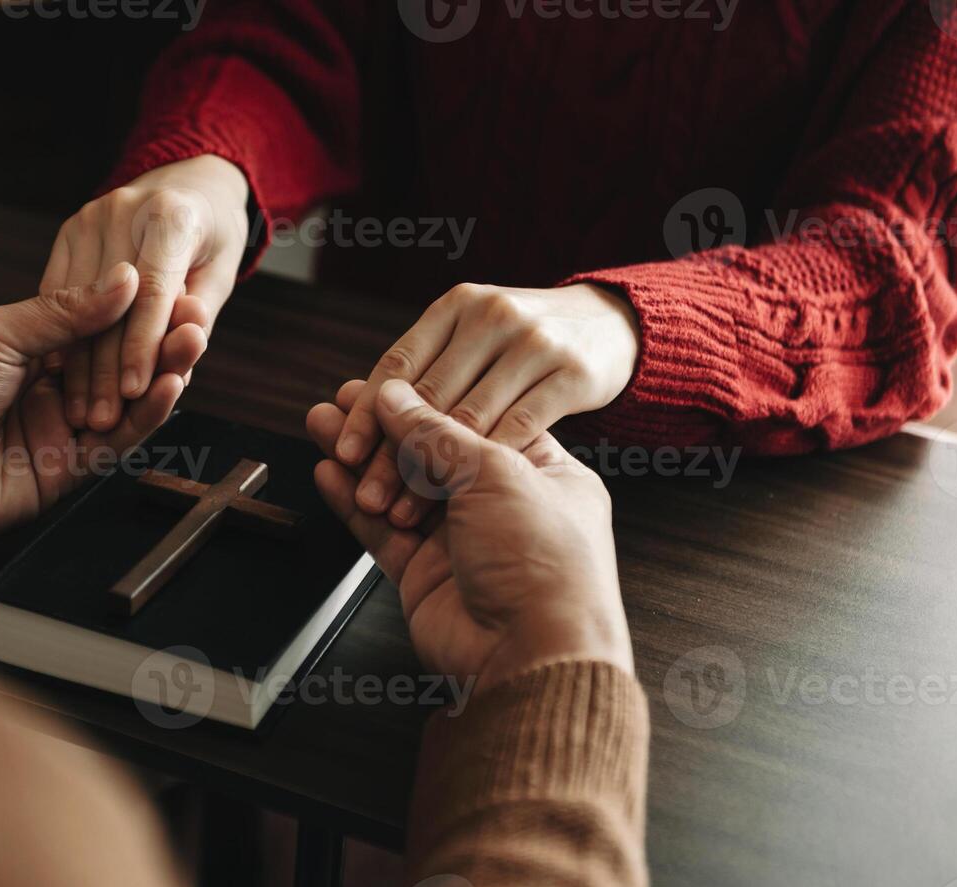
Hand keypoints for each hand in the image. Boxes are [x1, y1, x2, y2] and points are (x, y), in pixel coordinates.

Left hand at [0, 263, 196, 576]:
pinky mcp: (64, 472)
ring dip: (163, 371)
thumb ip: (63, 313)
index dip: (134, 305)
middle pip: (118, 361)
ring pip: (126, 401)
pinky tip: (173, 385)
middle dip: (159, 336)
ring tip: (194, 339)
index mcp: (23, 348)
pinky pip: (117, 443)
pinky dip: (148, 415)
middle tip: (197, 311)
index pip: (94, 323)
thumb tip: (123, 278)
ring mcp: (57, 431)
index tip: (172, 281)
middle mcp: (46, 388)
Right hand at [41, 155, 249, 431]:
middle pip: (108, 304)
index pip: (152, 292)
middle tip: (103, 421)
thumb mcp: (221, 271)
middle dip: (104, 369)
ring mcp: (89, 218)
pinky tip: (61, 378)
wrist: (188, 181)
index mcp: (171, 216)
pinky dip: (61, 337)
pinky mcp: (68, 230)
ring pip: (76, 304)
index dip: (141, 347)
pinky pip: (57, 292)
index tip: (133, 393)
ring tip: (80, 412)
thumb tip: (180, 354)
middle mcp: (123, 210)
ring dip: (76, 364)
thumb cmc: (213, 235)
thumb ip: (199, 312)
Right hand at [308, 378, 631, 690]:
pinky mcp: (426, 575)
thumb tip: (396, 397)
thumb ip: (436, 435)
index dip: (426, 400)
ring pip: (399, 489)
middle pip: (430, 453)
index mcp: (540, 470)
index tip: (383, 380)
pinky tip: (328, 474)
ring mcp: (461, 541)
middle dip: (384, 426)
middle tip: (341, 401)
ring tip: (320, 425)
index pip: (473, 421)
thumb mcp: (496, 474)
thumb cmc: (545, 566)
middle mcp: (501, 505)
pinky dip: (352, 503)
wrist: (533, 655)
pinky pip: (381, 531)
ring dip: (359, 459)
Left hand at [334, 282, 638, 527]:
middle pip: (428, 396)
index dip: (367, 413)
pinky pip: (521, 427)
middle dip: (392, 453)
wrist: (613, 324)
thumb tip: (357, 412)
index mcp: (456, 307)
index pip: (399, 365)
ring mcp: (535, 342)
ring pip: (469, 417)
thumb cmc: (523, 349)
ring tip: (405, 509)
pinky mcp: (573, 373)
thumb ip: (424, 377)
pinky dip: (486, 467)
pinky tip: (465, 500)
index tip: (344, 453)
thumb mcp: (470, 346)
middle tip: (368, 494)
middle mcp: (492, 316)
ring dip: (432, 472)